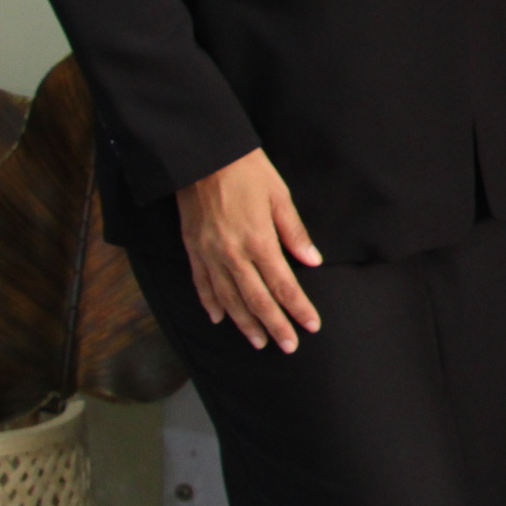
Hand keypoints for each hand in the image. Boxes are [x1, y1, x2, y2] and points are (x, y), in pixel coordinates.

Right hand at [175, 150, 322, 352]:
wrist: (202, 158)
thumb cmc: (248, 172)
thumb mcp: (280, 196)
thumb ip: (295, 233)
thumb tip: (313, 262)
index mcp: (259, 242)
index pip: (283, 285)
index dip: (298, 308)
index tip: (311, 326)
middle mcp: (233, 255)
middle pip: (257, 300)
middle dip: (274, 326)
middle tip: (288, 347)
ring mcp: (209, 256)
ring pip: (228, 299)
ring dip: (245, 323)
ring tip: (258, 342)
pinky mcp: (192, 251)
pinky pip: (202, 285)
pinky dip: (211, 304)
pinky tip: (219, 319)